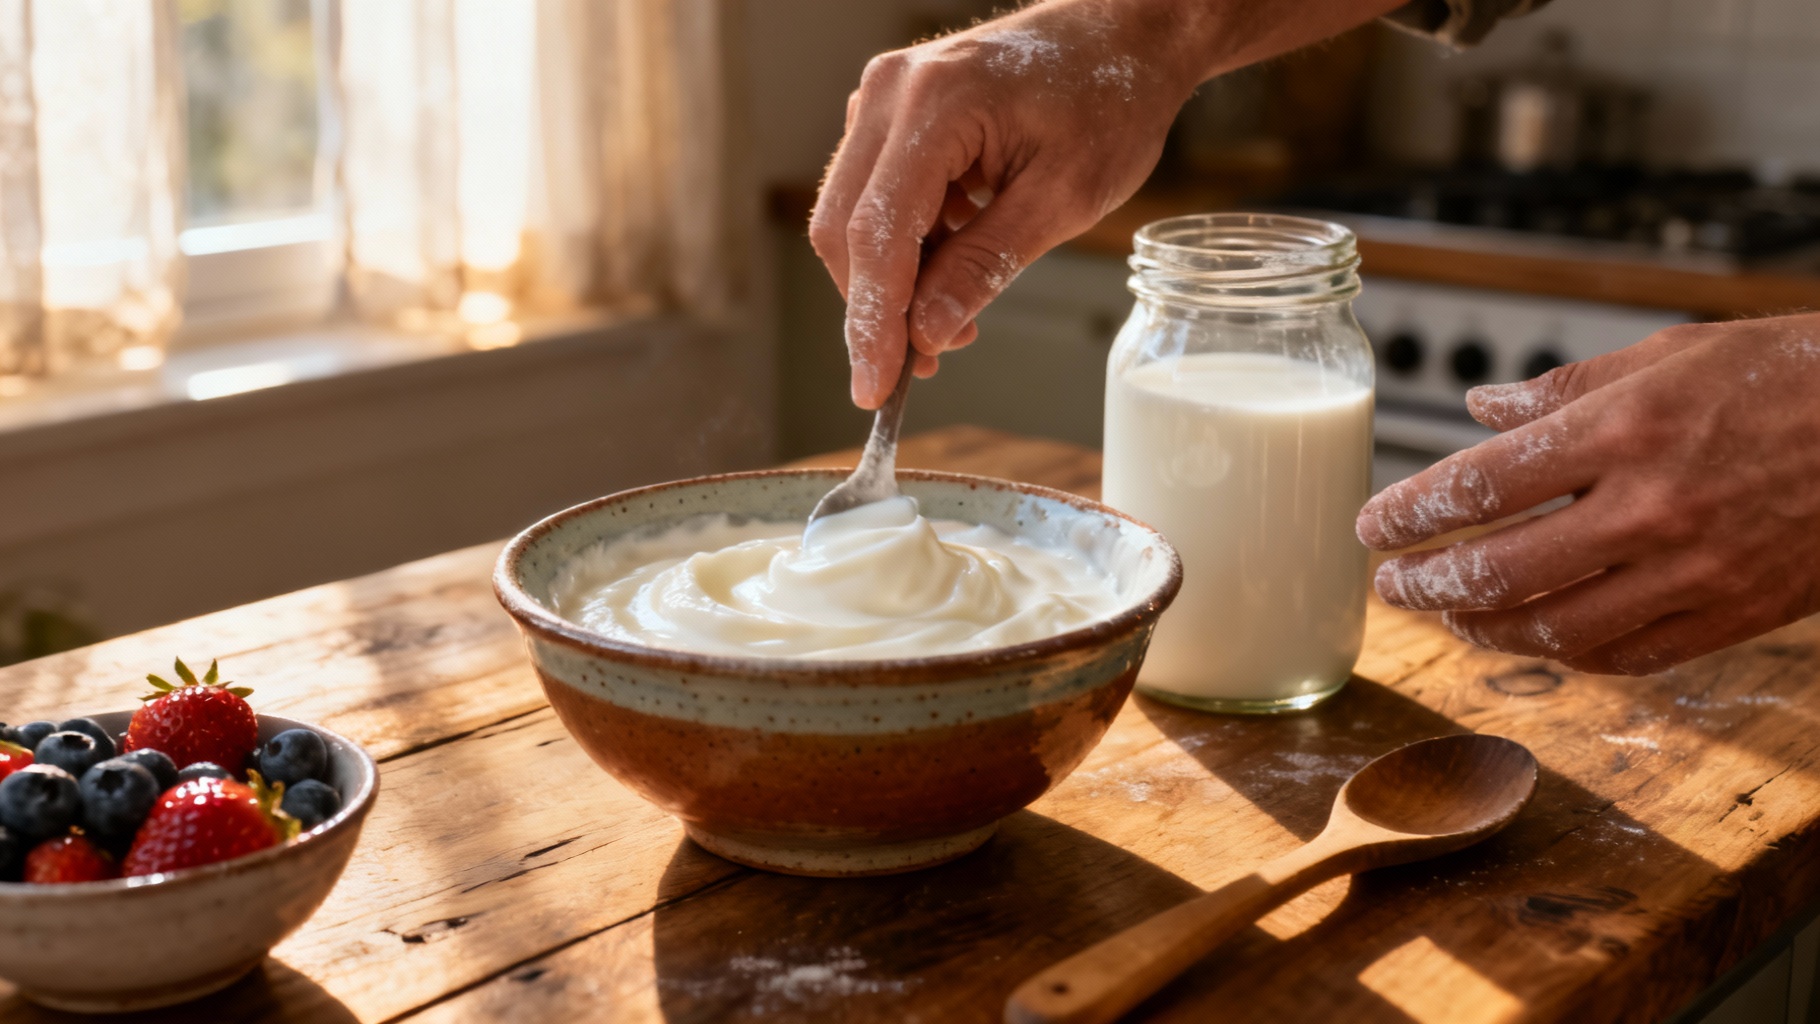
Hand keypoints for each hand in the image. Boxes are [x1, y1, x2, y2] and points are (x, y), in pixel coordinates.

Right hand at [810, 0, 1209, 407]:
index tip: (874, 387)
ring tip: (956, 314)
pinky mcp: (891, 117)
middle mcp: (890, 94)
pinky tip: (953, 263)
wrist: (1122, 36)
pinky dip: (904, 248)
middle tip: (932, 359)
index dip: (871, 322)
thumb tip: (924, 333)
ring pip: (851, 218)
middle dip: (878, 309)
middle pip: (844, 229)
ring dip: (892, 282)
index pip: (877, 234)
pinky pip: (873, 197)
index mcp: (934, 104)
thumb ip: (985, 265)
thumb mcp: (1061, 199)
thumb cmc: (1108, 101)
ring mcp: (884, 100)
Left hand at [1356, 313, 1819, 674]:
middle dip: (1428, 584)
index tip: (1375, 526)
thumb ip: (1562, 390)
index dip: (1412, 514)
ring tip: (1449, 615)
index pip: (1481, 485)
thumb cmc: (1792, 375)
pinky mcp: (1731, 616)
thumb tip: (1479, 407)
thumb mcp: (1670, 353)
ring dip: (1483, 628)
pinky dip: (1562, 651)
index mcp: (1625, 428)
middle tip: (1392, 583)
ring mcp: (1693, 571)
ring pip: (1553, 629)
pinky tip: (1532, 635)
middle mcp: (1650, 507)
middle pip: (1500, 571)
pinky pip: (1623, 656)